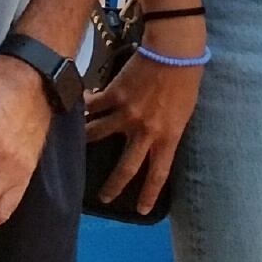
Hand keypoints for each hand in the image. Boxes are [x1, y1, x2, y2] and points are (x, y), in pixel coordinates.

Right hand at [85, 31, 199, 218]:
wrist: (175, 50)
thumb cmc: (186, 78)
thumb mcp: (184, 111)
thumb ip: (166, 128)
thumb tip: (150, 136)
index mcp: (168, 136)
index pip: (158, 173)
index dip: (148, 194)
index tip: (140, 210)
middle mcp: (145, 130)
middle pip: (126, 166)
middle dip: (113, 185)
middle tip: (103, 197)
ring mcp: (127, 113)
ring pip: (97, 135)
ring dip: (85, 142)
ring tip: (76, 146)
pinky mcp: (113, 95)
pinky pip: (92, 106)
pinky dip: (83, 107)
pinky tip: (76, 106)